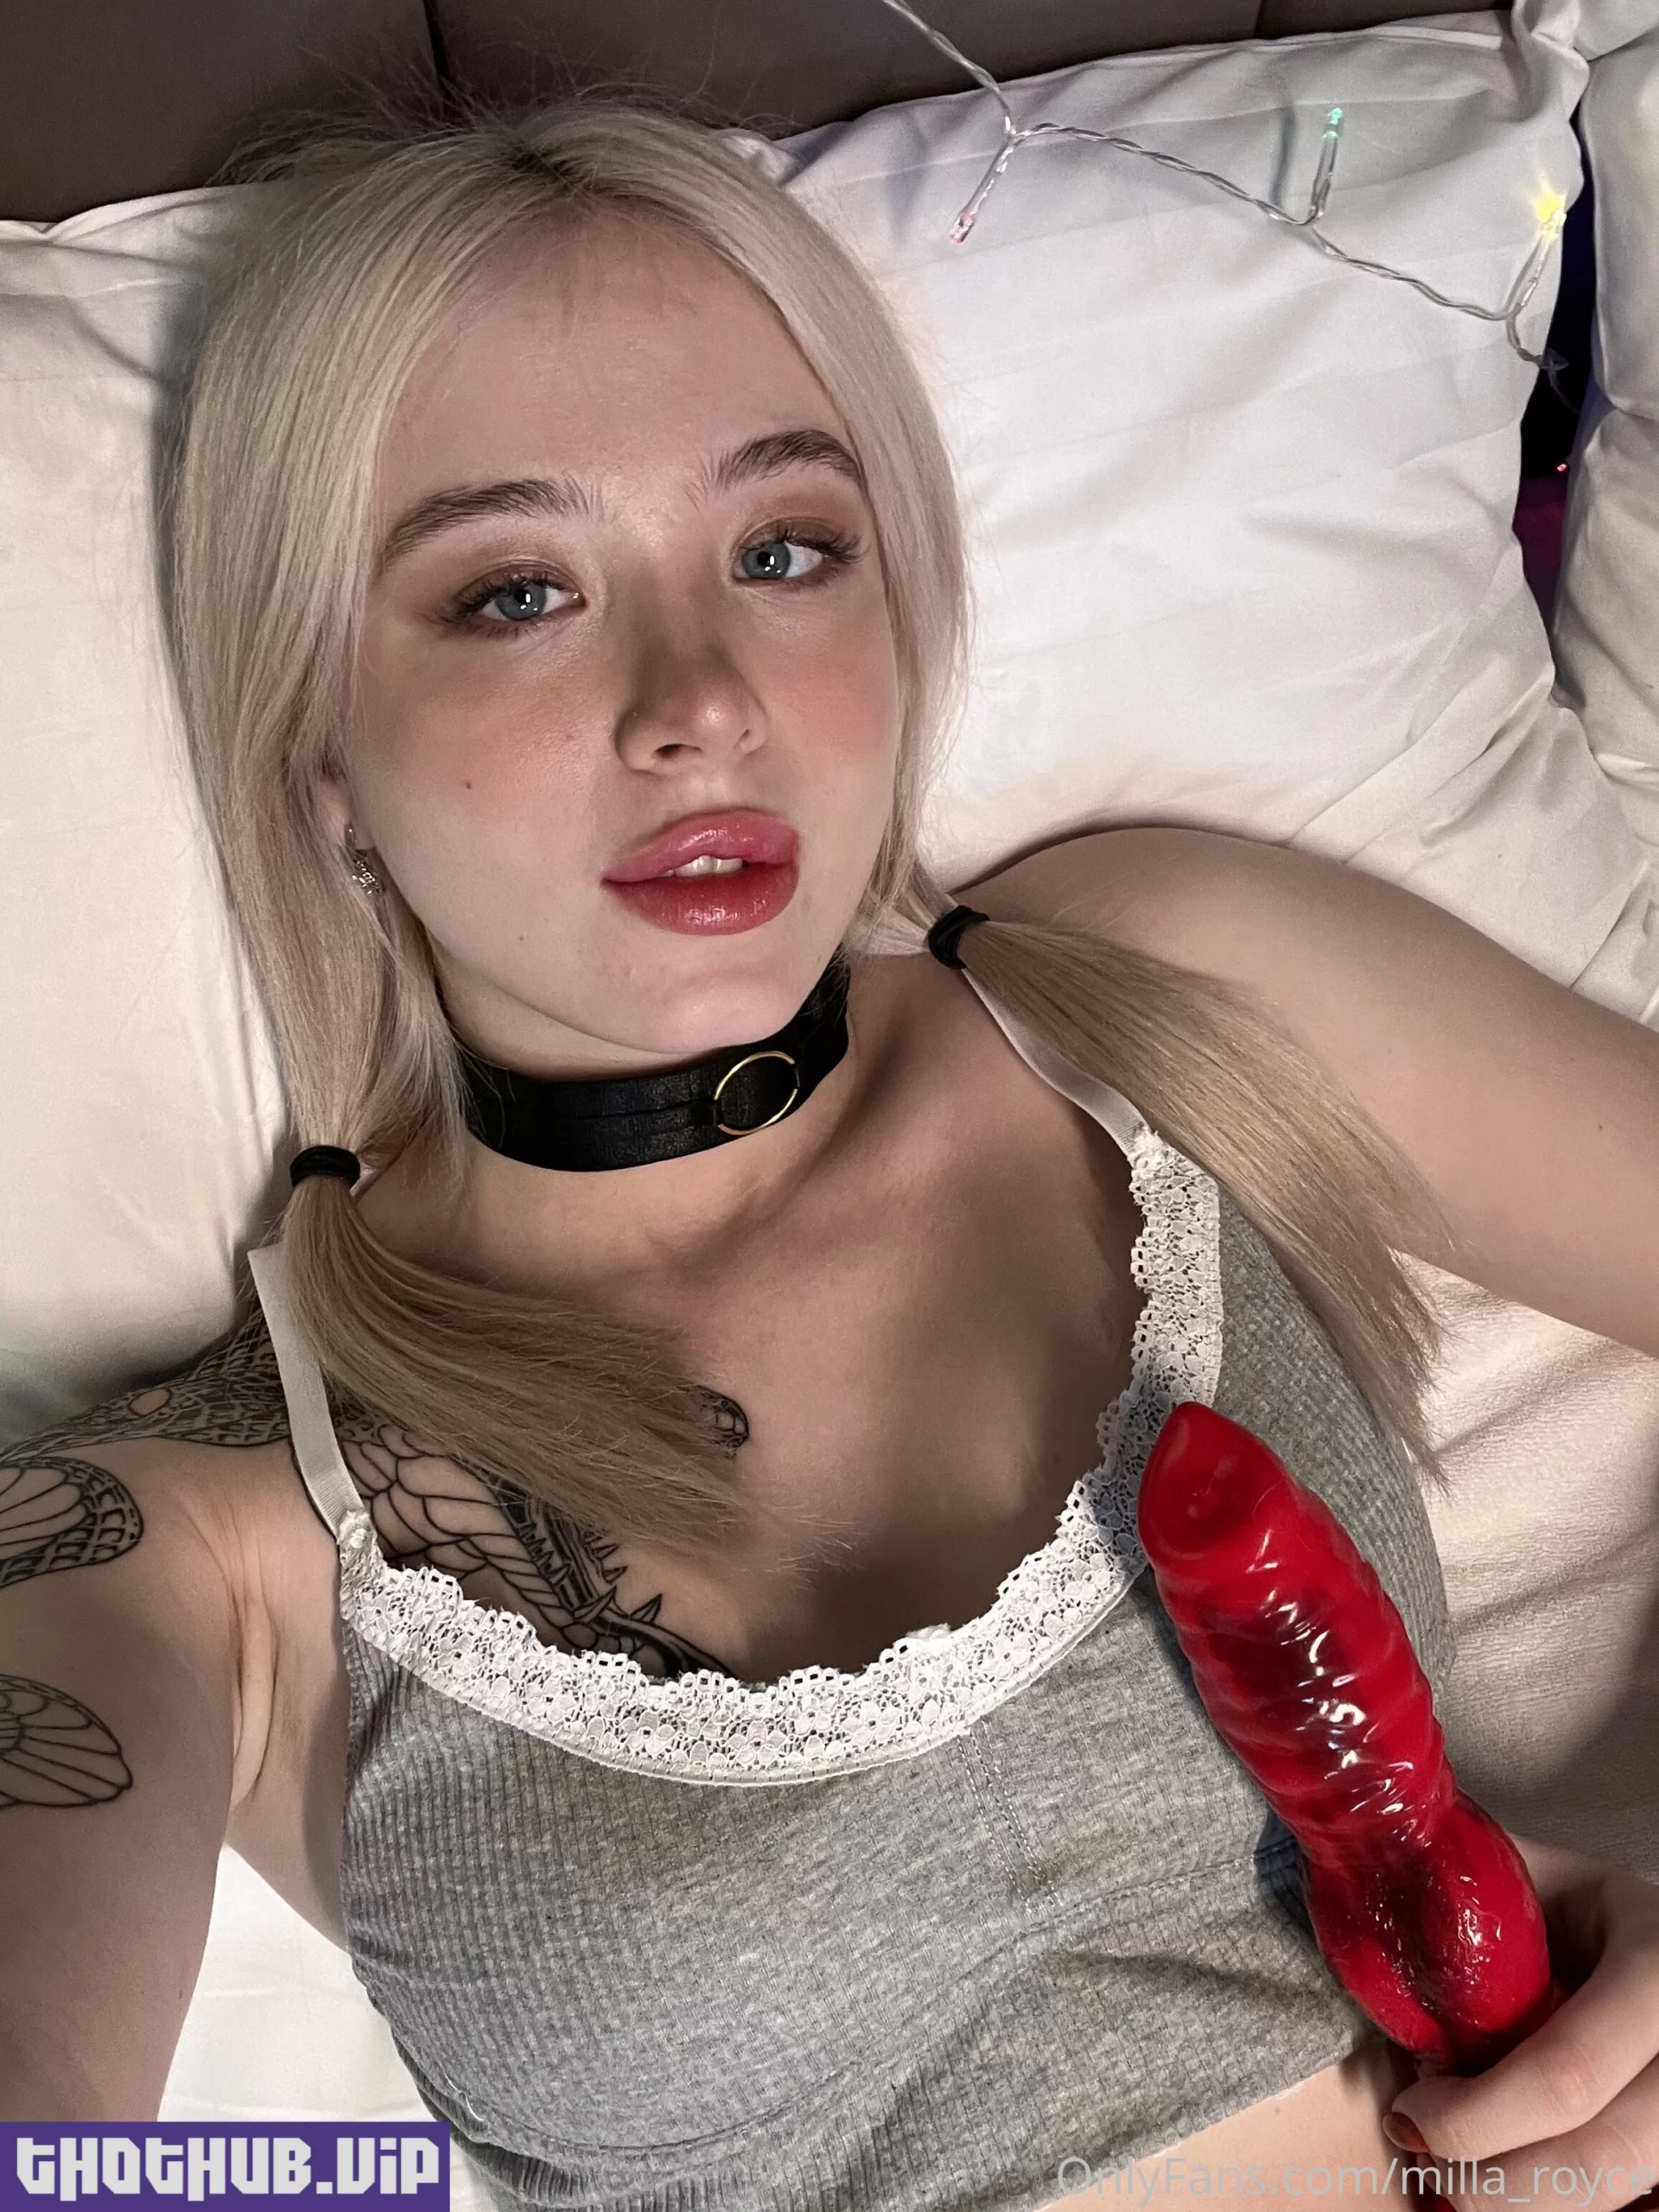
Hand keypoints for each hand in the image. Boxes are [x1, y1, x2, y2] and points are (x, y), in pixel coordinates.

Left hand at [1383, 1836, 1658, 2211]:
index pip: (1565, 2073)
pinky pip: (1621, 2200)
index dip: (1475, 2115)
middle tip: (1423, 2154)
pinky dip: (1548, 2196)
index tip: (1407, 2116)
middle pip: (1593, 2159)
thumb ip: (1462, 1884)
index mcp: (1655, 1971)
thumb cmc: (1592, 1909)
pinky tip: (1503, 2173)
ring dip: (1516, 2195)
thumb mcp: (1540, 1876)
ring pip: (1608, 2195)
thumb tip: (1365, 1892)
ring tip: (1455, 2168)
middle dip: (1491, 2176)